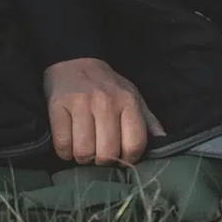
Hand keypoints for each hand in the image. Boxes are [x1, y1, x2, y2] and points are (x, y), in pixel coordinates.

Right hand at [42, 57, 165, 165]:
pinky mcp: (57, 106)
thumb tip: (163, 144)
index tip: (122, 156)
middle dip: (103, 161)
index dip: (129, 159)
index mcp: (128, 101)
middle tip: (99, 153)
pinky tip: (69, 143)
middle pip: (107, 154)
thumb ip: (149, 122)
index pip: (134, 145)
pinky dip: (64, 152)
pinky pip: (62, 145)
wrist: (75, 61)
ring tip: (84, 148)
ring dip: (82, 157)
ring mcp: (80, 103)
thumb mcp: (134, 98)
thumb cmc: (108, 86)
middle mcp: (105, 102)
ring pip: (83, 152)